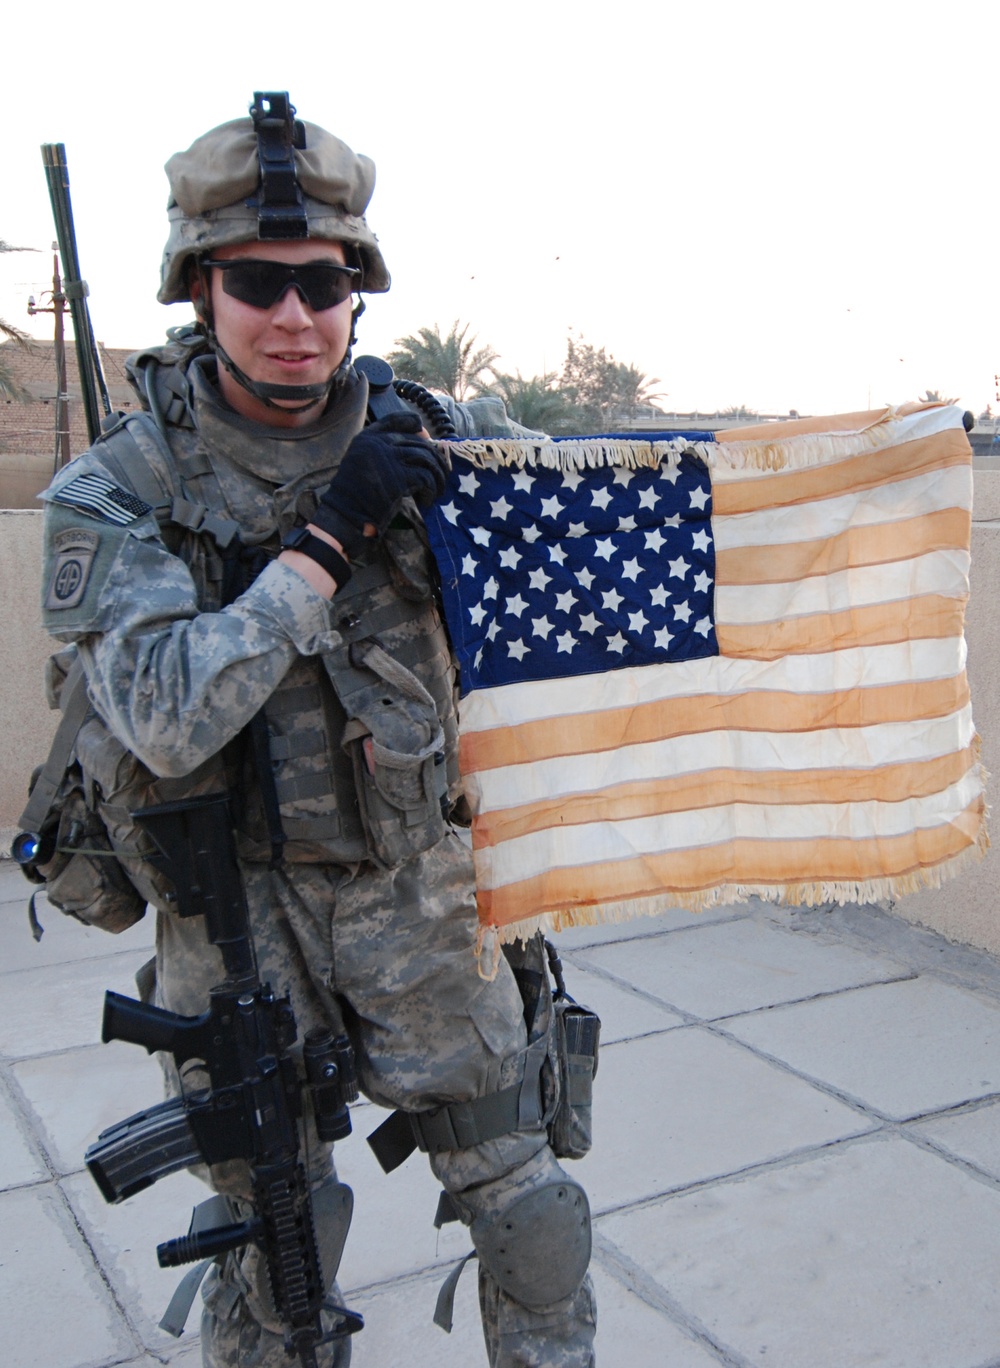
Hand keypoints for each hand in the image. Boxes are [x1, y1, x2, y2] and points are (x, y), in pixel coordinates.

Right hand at [312, 412, 448, 558]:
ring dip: (437, 476)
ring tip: (437, 490)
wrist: (345, 514)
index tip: (426, 437)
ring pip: (426, 459)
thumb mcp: (364, 463)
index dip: (415, 425)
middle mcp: (378, 443)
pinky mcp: (398, 478)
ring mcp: (388, 459)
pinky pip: (426, 478)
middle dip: (435, 459)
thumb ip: (384, 452)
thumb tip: (421, 444)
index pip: (396, 420)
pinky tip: (427, 500)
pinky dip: (431, 490)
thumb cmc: (356, 494)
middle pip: (418, 442)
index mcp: (367, 437)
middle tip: (441, 475)